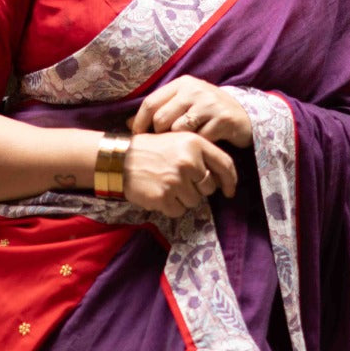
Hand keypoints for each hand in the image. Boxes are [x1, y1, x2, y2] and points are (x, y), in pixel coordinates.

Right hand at [122, 131, 237, 218]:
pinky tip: (159, 194)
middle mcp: (189, 161)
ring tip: (166, 186)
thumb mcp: (177, 140)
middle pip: (209, 188)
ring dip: (183, 199)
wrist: (119, 160)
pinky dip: (170, 207)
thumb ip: (199, 154)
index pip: (225, 165)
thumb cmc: (150, 150)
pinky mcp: (164, 197)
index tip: (229, 191)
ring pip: (195, 202)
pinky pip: (179, 211)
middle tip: (179, 182)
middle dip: (197, 189)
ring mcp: (176, 180)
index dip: (230, 180)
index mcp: (195, 143)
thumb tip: (219, 178)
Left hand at [129, 75, 252, 149]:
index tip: (136, 137)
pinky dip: (196, 147)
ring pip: (178, 130)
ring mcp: (209, 104)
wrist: (243, 115)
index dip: (139, 122)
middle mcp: (195, 90)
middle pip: (161, 118)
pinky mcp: (222, 120)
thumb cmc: (207, 111)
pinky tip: (199, 148)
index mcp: (182, 84)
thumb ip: (159, 109)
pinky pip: (198, 139)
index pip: (151, 102)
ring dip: (178, 142)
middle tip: (163, 145)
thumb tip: (127, 123)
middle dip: (159, 136)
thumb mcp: (183, 104)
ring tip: (182, 146)